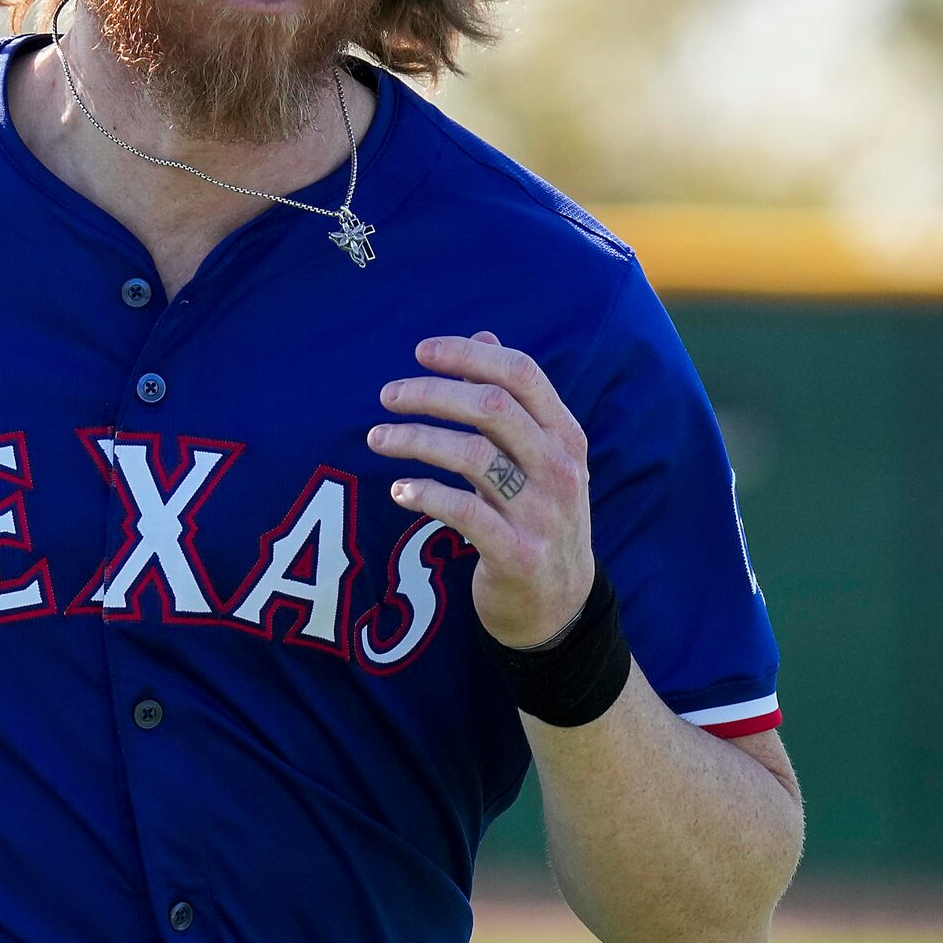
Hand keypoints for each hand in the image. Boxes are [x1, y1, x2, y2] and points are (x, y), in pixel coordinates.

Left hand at [371, 331, 595, 648]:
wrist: (559, 606)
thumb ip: (513, 400)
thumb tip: (484, 336)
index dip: (468, 355)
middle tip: (387, 395)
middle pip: (491, 407)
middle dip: (431, 393)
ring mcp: (541, 512)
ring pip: (472, 455)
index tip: (420, 352)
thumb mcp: (540, 457)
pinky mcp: (516, 552)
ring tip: (377, 438)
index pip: (521, 373)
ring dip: (415, 439)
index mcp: (566, 435)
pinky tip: (399, 490)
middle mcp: (560, 468)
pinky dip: (424, 494)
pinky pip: (463, 511)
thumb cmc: (538, 517)